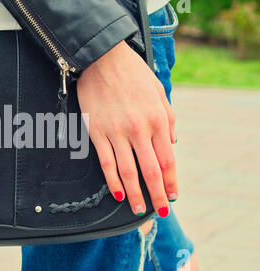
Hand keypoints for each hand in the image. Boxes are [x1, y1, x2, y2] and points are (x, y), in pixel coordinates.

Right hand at [77, 41, 176, 216]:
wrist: (102, 58)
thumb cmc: (133, 74)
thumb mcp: (159, 92)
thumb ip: (169, 119)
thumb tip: (171, 145)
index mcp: (157, 120)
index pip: (167, 160)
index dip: (171, 181)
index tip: (173, 195)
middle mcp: (139, 129)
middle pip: (150, 171)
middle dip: (157, 195)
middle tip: (160, 211)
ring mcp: (116, 132)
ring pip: (128, 172)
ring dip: (134, 194)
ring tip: (139, 209)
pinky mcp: (97, 132)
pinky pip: (106, 162)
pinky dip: (113, 181)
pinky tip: (117, 193)